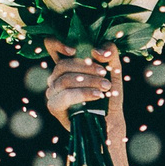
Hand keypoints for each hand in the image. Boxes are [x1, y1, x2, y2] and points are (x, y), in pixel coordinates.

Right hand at [42, 41, 127, 165]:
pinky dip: (82, 94)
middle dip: (86, 67)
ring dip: (88, 81)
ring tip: (106, 87)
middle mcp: (56, 77)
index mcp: (66, 66)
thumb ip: (109, 54)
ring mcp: (52, 92)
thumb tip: (96, 51)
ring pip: (64, 79)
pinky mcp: (54, 106)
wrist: (111, 121)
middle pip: (62, 64)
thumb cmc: (110, 94)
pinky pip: (64, 96)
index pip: (50, 46)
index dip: (57, 44)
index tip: (74, 49)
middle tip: (104, 74)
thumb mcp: (114, 70)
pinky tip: (97, 95)